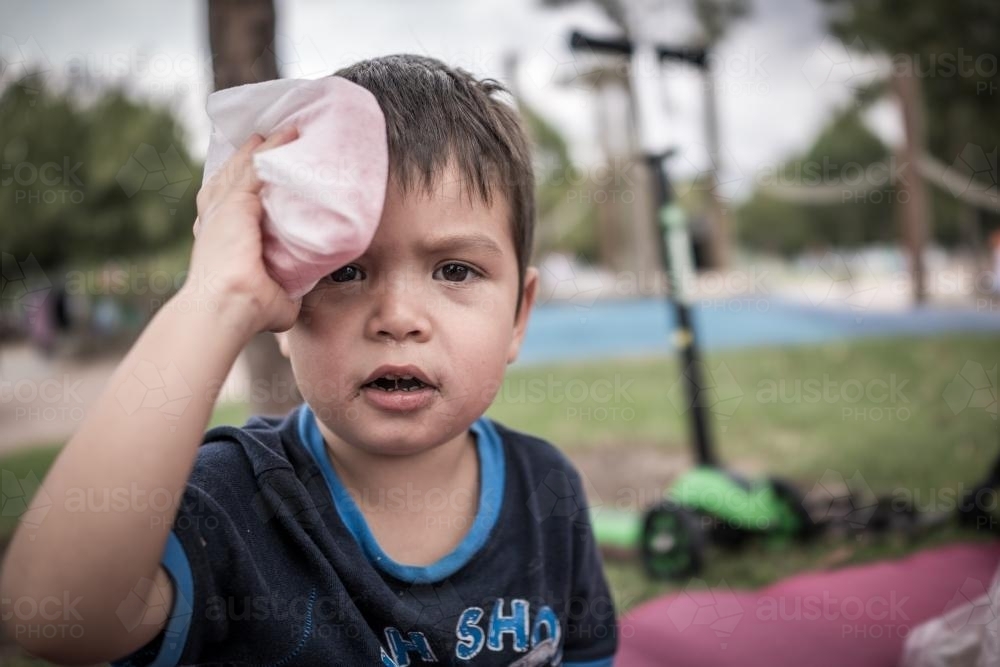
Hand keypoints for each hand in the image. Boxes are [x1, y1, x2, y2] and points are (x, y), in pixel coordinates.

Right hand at [184, 128, 301, 334]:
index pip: (231, 205)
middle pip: (231, 179)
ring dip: (262, 148)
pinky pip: (255, 167)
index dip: (242, 187)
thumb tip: (295, 295)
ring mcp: (222, 210)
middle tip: (265, 139)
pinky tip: (288, 134)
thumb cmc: (246, 314)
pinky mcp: (234, 204)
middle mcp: (216, 221)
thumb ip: (284, 290)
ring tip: (282, 131)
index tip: (260, 174)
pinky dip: (271, 148)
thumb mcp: (273, 298)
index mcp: (221, 241)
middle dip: (247, 158)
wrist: (227, 308)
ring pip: (243, 168)